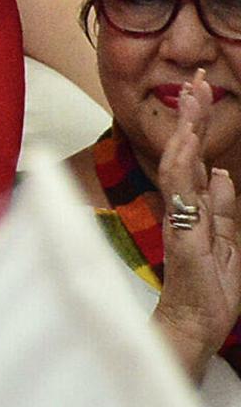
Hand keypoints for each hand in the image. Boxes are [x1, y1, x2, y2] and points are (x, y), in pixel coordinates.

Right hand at [152, 70, 240, 380]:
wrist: (195, 327)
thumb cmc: (208, 292)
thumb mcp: (228, 244)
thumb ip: (222, 209)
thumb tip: (220, 174)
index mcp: (193, 209)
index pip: (193, 160)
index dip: (197, 126)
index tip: (201, 92)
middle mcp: (181, 208)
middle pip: (184, 153)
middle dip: (192, 115)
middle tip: (198, 79)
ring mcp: (179, 219)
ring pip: (178, 164)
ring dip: (186, 128)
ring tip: (193, 95)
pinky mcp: (182, 234)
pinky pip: (177, 193)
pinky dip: (180, 164)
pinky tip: (187, 142)